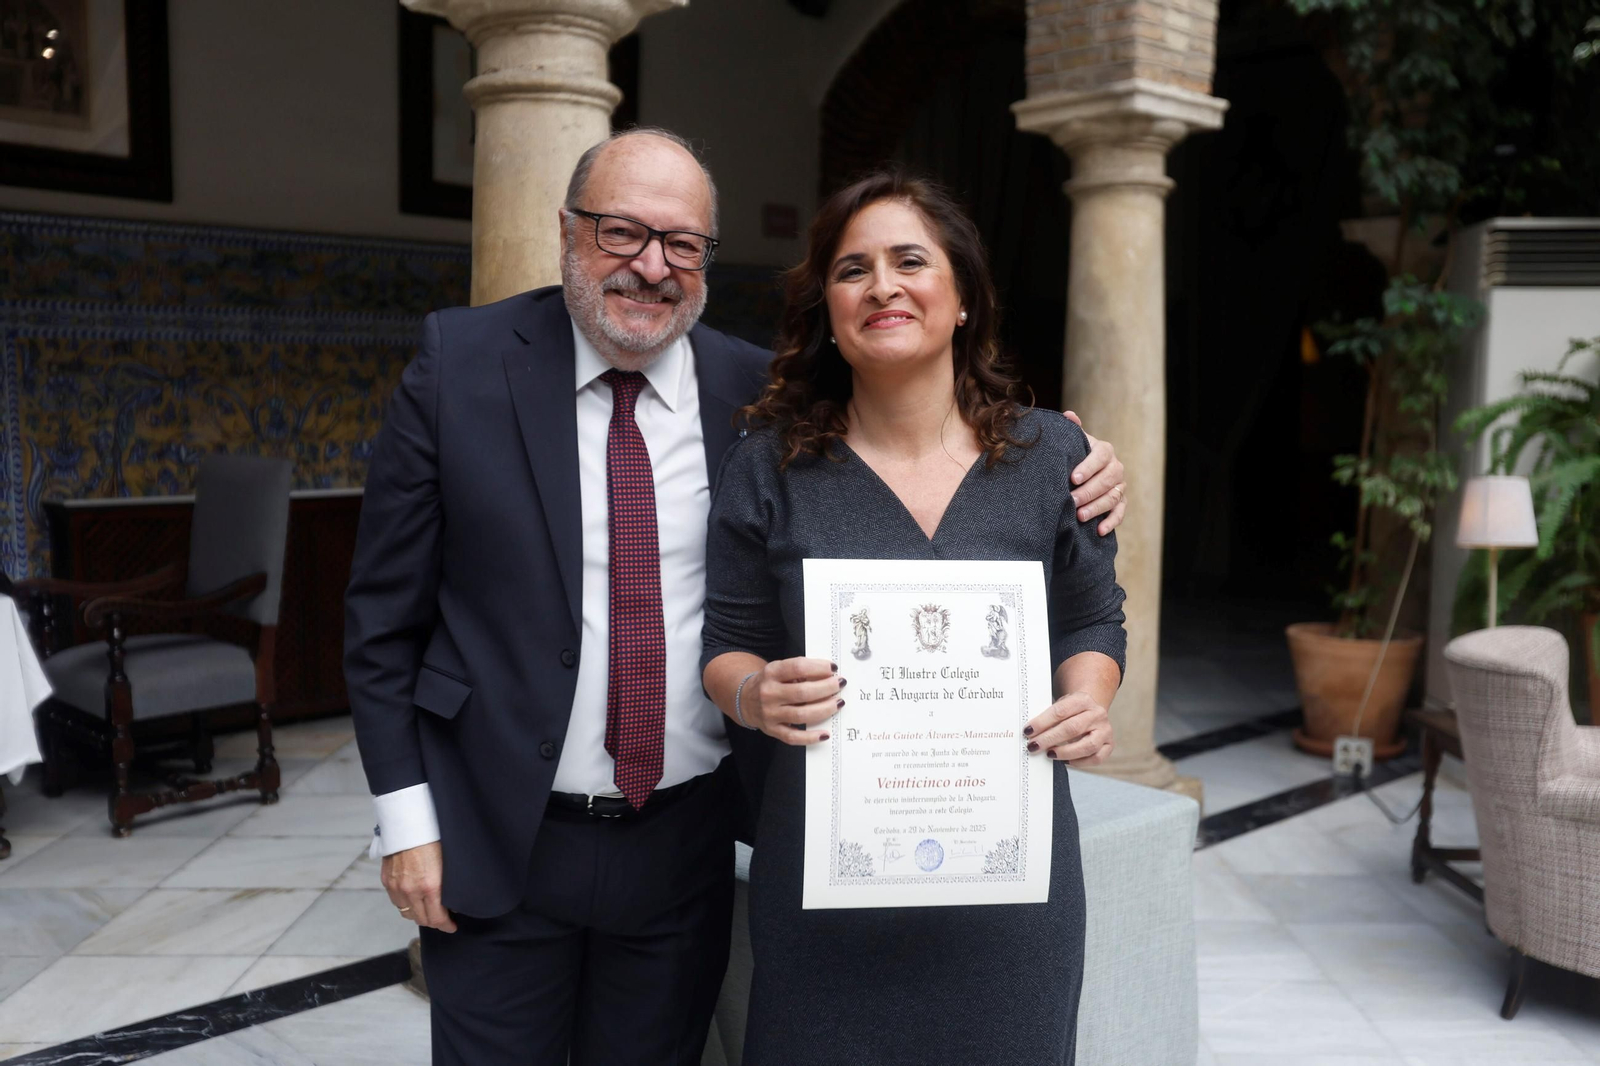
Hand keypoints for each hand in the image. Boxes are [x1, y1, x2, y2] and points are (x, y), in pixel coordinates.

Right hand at [381, 841, 456, 932]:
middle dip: (434, 922)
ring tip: (428, 909)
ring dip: (418, 914)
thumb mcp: (448, 862)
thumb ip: (449, 884)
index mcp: (431, 887)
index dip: (446, 925)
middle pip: (422, 919)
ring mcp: (397, 887)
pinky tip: (413, 898)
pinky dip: (405, 904)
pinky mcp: (387, 881)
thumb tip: (453, 900)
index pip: (437, 919)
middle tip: (442, 919)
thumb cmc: (432, 838)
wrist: (409, 823)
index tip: (452, 926)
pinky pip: (396, 902)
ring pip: (407, 913)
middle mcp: (411, 890)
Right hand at [746, 657, 841, 745]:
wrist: (745, 700)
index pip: (797, 667)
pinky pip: (793, 737)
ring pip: (802, 714)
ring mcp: (770, 714)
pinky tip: (825, 734)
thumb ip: (800, 670)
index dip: (818, 667)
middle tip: (840, 684)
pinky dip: (810, 737)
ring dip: (824, 709)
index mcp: (771, 673)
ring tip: (838, 703)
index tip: (833, 667)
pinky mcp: (773, 730)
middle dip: (826, 688)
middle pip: (803, 692)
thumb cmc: (770, 683)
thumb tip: (828, 675)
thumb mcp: (779, 669)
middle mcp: (769, 693)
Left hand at [1024, 691, 1113, 766]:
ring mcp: (1105, 730)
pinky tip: (1065, 761)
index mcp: (1083, 699)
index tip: (1028, 731)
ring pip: (1087, 745)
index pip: (1061, 711)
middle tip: (1034, 746)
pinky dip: (1079, 762)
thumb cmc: (1071, 711)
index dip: (1042, 722)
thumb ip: (1049, 717)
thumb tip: (1030, 733)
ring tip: (1049, 754)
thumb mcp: (1061, 705)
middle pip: (1072, 728)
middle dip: (1050, 739)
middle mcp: (1097, 714)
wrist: (1090, 710)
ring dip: (1065, 752)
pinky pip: (1096, 758)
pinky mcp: (1109, 745)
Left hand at [1062, 411, 1125, 535]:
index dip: (1088, 467)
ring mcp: (1120, 485)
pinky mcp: (1121, 502)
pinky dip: (1111, 522)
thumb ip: (1071, 431)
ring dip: (1097, 508)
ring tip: (1080, 516)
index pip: (1100, 456)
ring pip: (1113, 497)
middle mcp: (1115, 467)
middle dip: (1089, 491)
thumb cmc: (1074, 456)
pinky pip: (1120, 513)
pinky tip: (1100, 530)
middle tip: (1072, 501)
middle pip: (1107, 480)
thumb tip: (1069, 415)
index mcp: (1104, 450)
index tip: (1073, 478)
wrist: (1082, 472)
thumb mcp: (1072, 443)